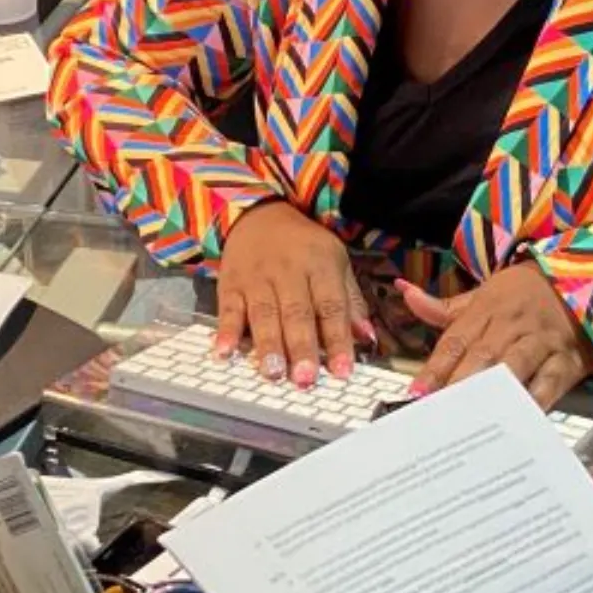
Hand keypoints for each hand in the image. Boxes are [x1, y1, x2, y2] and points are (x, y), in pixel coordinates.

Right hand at [216, 201, 372, 387]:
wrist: (260, 213)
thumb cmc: (304, 246)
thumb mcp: (336, 262)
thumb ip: (351, 302)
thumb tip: (367, 338)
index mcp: (320, 266)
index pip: (332, 307)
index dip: (338, 340)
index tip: (342, 371)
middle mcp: (289, 270)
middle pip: (296, 313)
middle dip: (301, 347)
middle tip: (304, 379)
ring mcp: (257, 277)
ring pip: (263, 313)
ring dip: (267, 345)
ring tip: (272, 373)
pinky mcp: (231, 282)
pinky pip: (228, 307)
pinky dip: (225, 330)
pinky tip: (224, 352)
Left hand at [402, 266, 592, 408]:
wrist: (580, 279)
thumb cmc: (522, 296)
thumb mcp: (483, 296)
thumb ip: (444, 308)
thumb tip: (405, 292)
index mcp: (486, 309)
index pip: (455, 340)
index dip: (435, 368)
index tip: (416, 393)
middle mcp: (512, 325)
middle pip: (482, 355)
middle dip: (459, 383)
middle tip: (440, 413)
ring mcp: (541, 341)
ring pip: (514, 366)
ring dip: (493, 391)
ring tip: (473, 418)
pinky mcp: (568, 359)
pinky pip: (551, 381)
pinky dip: (537, 400)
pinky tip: (520, 418)